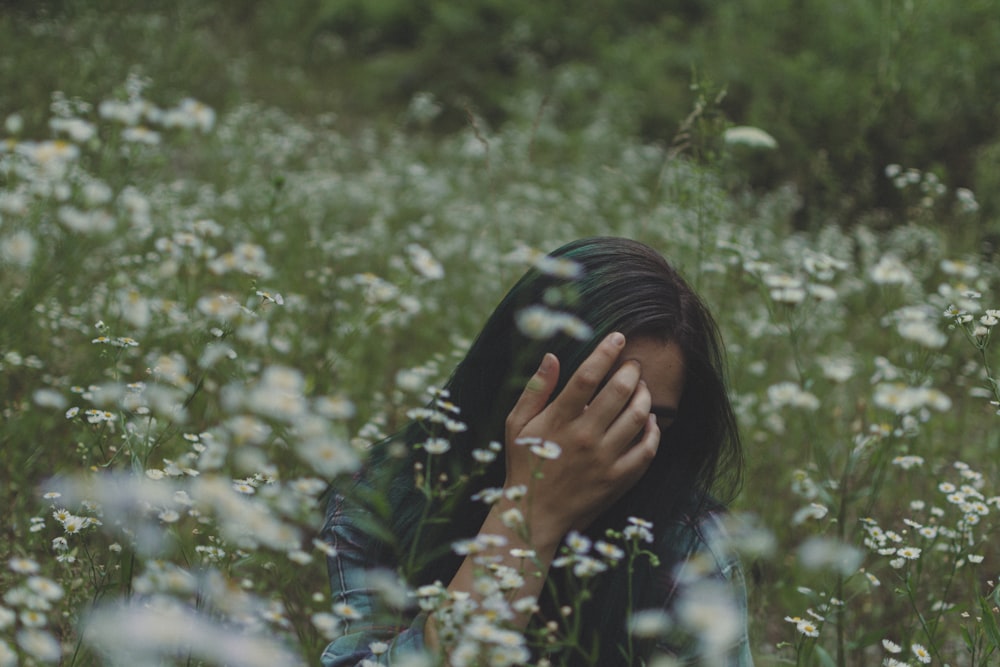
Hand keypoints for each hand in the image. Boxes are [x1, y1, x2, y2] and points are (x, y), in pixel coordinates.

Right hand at [503, 332, 659, 547]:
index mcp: (558, 421)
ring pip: (637, 417)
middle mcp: (584, 438)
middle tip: (633, 364)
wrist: (535, 515)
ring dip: (644, 396)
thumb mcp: (517, 424)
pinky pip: (646, 450)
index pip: (587, 377)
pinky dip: (652, 431)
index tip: (617, 337)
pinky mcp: (618, 480)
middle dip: (631, 370)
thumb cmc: (524, 464)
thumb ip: (535, 390)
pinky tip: (648, 420)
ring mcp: (604, 460)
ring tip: (641, 388)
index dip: (604, 353)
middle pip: (618, 392)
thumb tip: (551, 356)